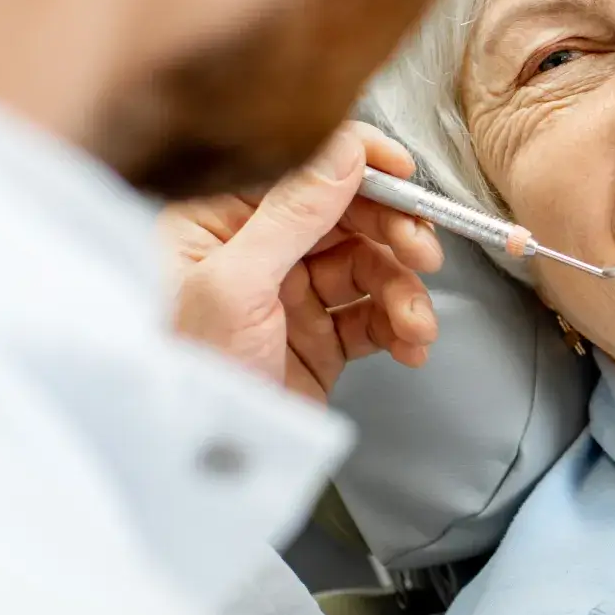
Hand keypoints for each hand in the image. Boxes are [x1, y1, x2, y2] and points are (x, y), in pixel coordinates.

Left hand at [160, 122, 443, 401]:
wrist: (200, 465)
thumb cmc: (190, 374)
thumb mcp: (236, 283)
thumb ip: (293, 212)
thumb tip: (344, 149)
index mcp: (217, 218)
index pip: (301, 167)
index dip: (359, 164)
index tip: (404, 175)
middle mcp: (256, 248)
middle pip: (347, 215)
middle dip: (394, 235)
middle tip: (424, 255)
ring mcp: (289, 293)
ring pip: (369, 267)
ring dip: (404, 293)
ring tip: (416, 325)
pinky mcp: (317, 337)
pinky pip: (372, 315)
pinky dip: (399, 327)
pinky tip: (410, 345)